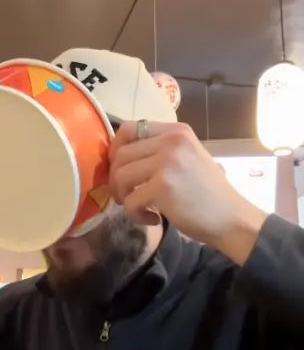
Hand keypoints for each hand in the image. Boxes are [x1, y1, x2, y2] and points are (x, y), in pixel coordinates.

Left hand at [109, 121, 267, 264]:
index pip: (130, 128)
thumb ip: (159, 150)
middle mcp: (171, 141)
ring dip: (122, 195)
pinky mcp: (163, 187)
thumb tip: (120, 153)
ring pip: (121, 175)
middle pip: (121, 154)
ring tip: (137, 207)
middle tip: (125, 194)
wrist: (235, 220)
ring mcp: (167, 162)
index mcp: (177, 131)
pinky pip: (130, 200)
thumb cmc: (208, 193)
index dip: (116, 148)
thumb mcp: (187, 158)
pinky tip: (151, 218)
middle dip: (115, 177)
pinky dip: (134, 213)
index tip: (118, 167)